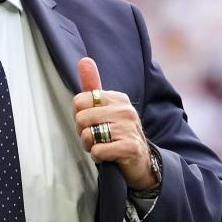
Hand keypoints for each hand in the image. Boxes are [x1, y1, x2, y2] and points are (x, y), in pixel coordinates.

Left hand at [73, 57, 157, 190]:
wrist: (142, 163)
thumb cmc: (118, 135)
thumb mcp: (106, 108)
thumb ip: (93, 85)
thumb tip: (84, 59)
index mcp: (117, 98)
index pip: (79, 101)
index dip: (80, 117)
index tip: (93, 124)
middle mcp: (125, 110)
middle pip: (81, 119)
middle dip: (83, 133)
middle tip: (98, 138)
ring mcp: (129, 128)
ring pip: (88, 135)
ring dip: (90, 146)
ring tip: (104, 146)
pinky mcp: (129, 148)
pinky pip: (97, 151)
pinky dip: (98, 157)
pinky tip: (109, 157)